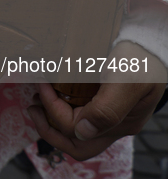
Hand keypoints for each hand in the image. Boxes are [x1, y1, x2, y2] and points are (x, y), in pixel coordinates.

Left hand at [28, 41, 166, 160]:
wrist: (151, 40)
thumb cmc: (142, 58)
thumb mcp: (127, 82)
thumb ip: (106, 110)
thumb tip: (82, 132)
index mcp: (120, 123)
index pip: (75, 129)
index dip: (53, 110)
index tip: (43, 86)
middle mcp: (115, 124)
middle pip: (76, 143)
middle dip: (48, 129)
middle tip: (33, 108)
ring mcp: (111, 115)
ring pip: (76, 132)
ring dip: (52, 121)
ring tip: (37, 102)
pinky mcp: (105, 102)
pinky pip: (80, 115)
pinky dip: (61, 108)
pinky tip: (53, 93)